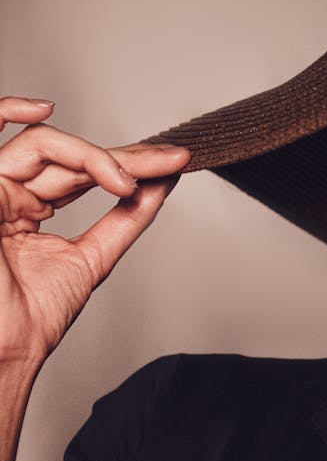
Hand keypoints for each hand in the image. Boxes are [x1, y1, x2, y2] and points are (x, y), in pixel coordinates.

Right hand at [0, 96, 189, 361]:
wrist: (3, 350)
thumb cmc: (30, 319)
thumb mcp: (91, 258)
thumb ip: (124, 219)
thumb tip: (162, 184)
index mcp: (22, 209)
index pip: (81, 172)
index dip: (127, 165)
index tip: (175, 164)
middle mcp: (2, 194)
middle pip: (70, 157)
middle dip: (127, 157)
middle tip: (173, 159)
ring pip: (44, 146)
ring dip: (96, 157)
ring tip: (129, 180)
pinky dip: (6, 113)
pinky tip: (44, 110)